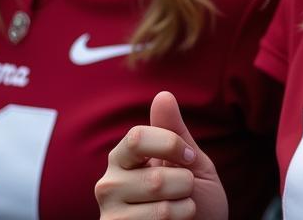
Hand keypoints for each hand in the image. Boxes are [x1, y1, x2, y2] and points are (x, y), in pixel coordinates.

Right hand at [95, 91, 227, 219]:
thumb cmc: (194, 194)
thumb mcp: (189, 160)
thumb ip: (174, 132)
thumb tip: (162, 94)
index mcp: (122, 157)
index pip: (137, 138)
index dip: (171, 144)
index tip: (190, 156)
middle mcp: (108, 185)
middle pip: (155, 179)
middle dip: (185, 183)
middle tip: (185, 190)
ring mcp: (110, 216)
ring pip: (160, 207)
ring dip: (185, 206)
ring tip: (180, 208)